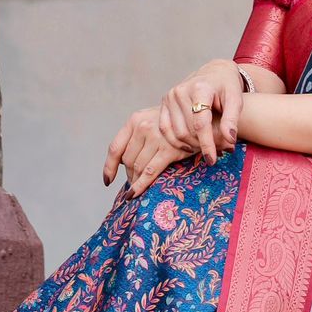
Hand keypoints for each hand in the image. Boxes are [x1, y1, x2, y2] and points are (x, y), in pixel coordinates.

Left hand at [102, 105, 229, 195]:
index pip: (115, 148)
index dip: (109, 167)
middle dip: (129, 175)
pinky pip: (149, 172)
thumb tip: (123, 163)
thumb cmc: (177, 123)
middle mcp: (143, 127)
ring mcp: (156, 138)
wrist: (203, 117)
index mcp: (135, 120)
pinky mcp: (168, 150)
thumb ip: (137, 136)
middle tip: (135, 183)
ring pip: (136, 167)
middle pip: (127, 160)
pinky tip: (135, 195)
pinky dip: (140, 186)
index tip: (108, 180)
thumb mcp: (153, 121)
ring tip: (138, 188)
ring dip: (135, 181)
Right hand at [159, 59, 245, 164]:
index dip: (207, 144)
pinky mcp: (164, 103)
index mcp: (200, 88)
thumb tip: (230, 140)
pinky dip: (177, 141)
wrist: (214, 73)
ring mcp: (170, 97)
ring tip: (206, 146)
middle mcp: (181, 91)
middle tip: (217, 151)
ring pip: (177, 133)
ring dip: (191, 145)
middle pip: (188, 131)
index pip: (201, 123)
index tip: (212, 160)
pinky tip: (190, 144)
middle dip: (202, 145)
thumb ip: (232, 119)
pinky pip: (166, 130)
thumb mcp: (236, 99)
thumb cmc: (227, 87)